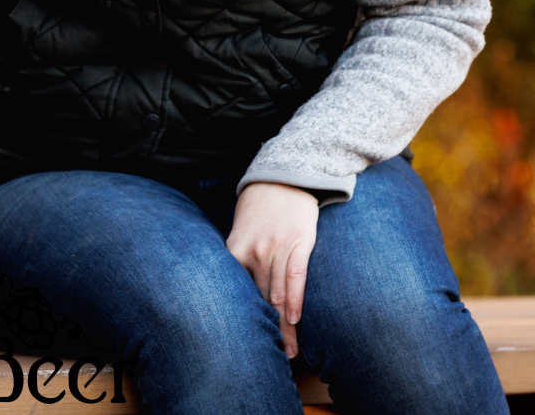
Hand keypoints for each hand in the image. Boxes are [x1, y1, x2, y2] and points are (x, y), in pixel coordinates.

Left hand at [226, 181, 319, 359]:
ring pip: (277, 294)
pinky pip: (295, 275)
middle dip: (265, 331)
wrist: (284, 174)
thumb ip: (239, 259)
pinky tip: (294, 318)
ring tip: (289, 351)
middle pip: (258, 300)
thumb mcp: (240, 230)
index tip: (245, 345)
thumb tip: (236, 292)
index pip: (236, 292)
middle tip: (271, 359)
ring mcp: (276, 247)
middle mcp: (253, 251)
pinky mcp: (298, 242)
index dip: (243, 321)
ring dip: (283, 326)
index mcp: (235, 249)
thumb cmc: (260, 207)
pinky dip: (294, 298)